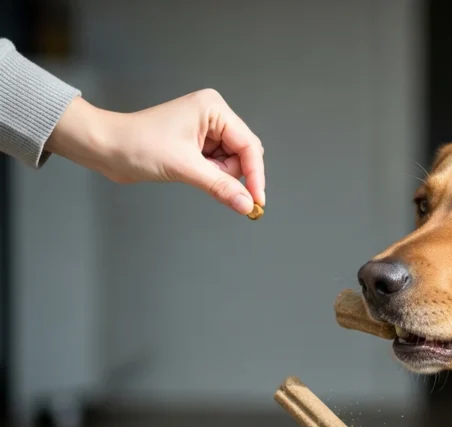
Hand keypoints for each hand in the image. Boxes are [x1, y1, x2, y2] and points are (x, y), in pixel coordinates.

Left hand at [45, 89, 264, 214]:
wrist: (105, 148)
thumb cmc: (137, 145)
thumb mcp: (185, 167)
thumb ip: (220, 186)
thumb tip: (247, 205)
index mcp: (214, 109)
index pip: (248, 145)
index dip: (255, 175)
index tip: (257, 200)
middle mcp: (213, 115)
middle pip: (243, 154)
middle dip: (231, 174)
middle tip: (212, 183)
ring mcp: (206, 129)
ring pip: (231, 163)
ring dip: (217, 175)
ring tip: (191, 172)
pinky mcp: (197, 143)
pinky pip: (217, 165)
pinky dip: (209, 175)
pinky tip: (190, 172)